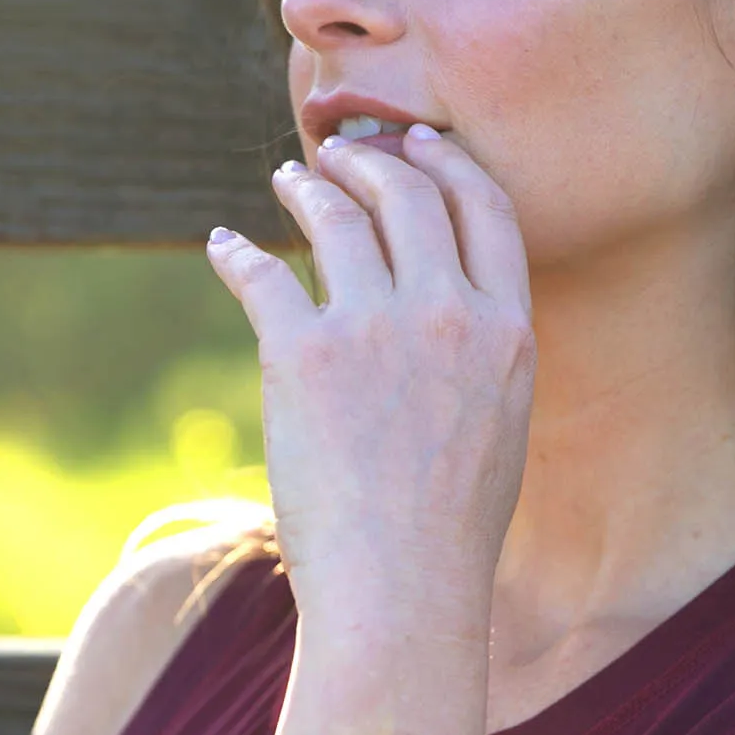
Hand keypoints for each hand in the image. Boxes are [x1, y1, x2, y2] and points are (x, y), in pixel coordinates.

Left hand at [205, 128, 534, 624]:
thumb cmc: (449, 529)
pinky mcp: (302, 353)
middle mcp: (448, 314)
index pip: (487, 210)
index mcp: (508, 332)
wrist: (401, 589)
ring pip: (337, 216)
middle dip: (372, 160)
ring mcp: (374, 327)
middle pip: (411, 192)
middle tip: (342, 158)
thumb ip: (483, 354)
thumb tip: (444, 310)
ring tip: (289, 182)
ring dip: (308, 188)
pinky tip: (225, 246)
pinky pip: (261, 274)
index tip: (422, 144)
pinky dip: (236, 253)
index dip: (451, 164)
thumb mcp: (501, 427)